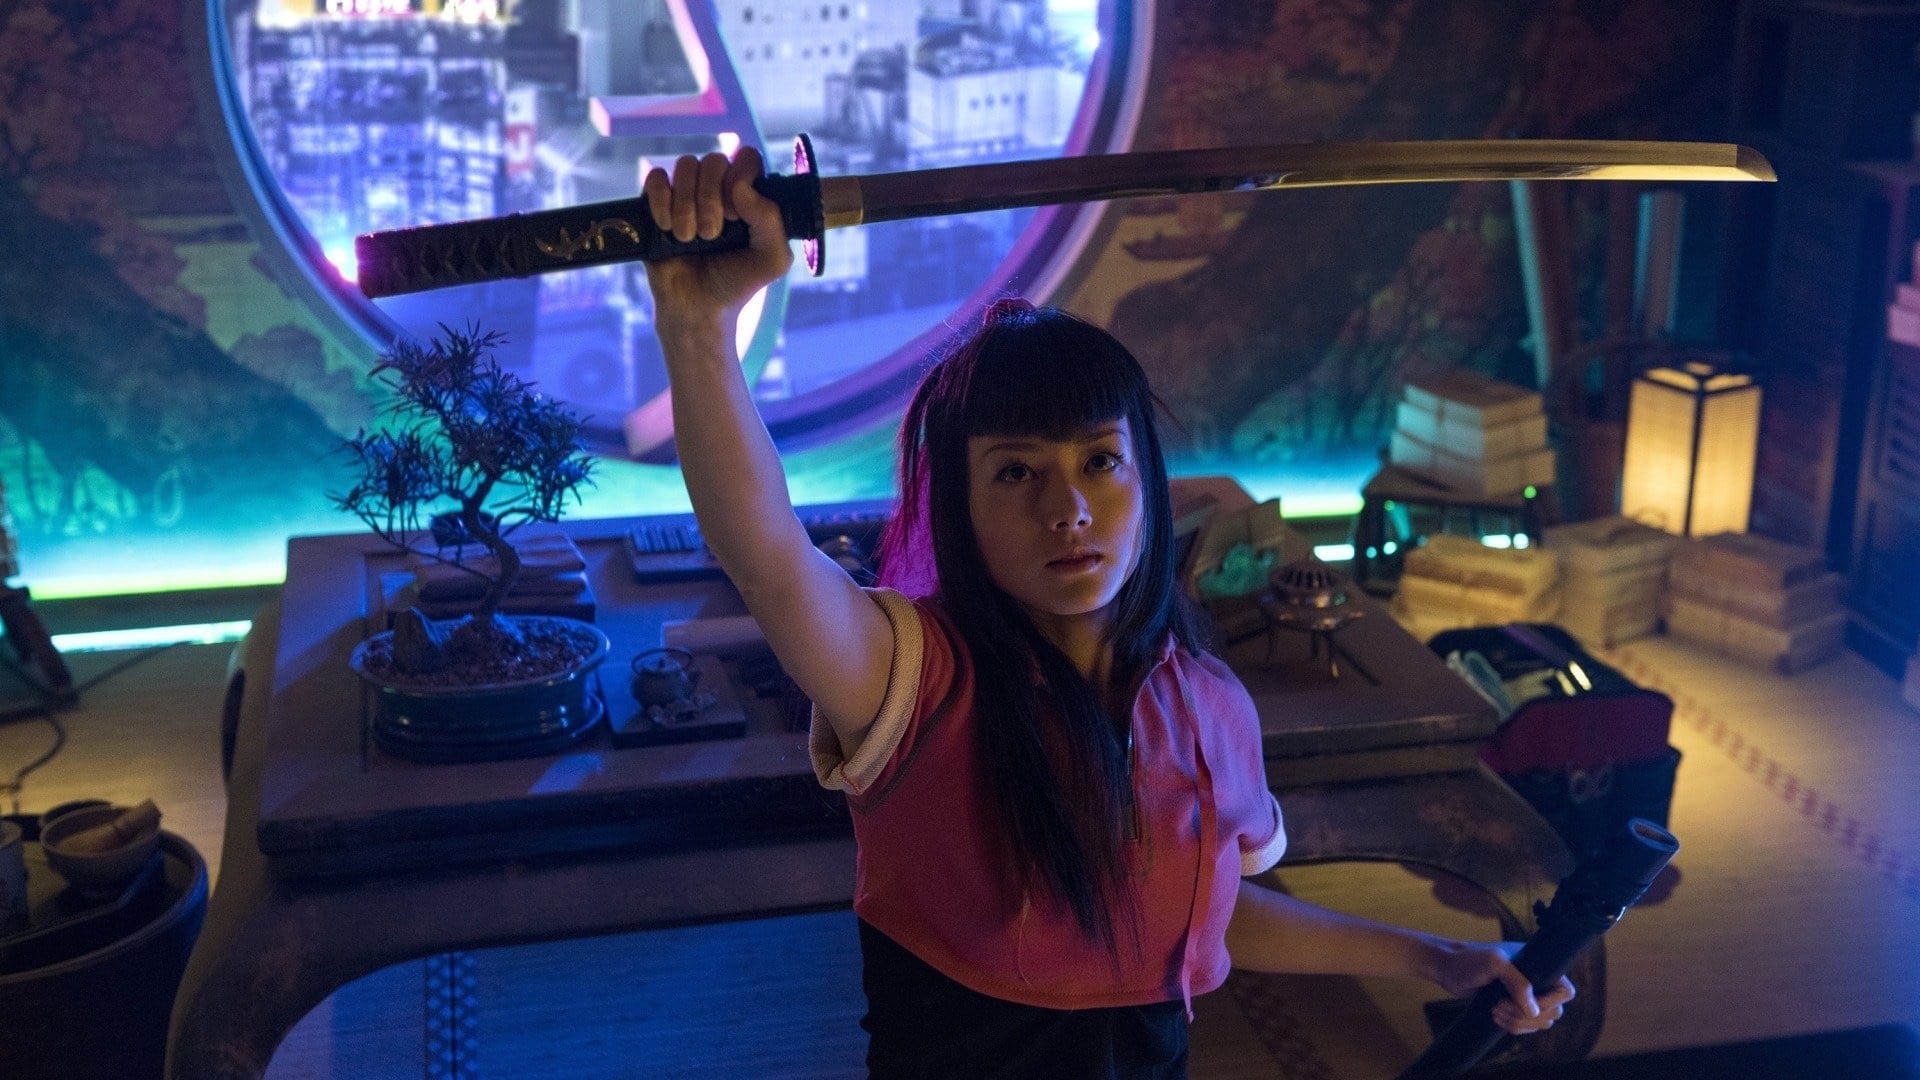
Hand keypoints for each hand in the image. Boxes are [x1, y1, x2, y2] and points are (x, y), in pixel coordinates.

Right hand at [639, 146, 793, 331]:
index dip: (741, 177)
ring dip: (687, 205)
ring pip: (685, 165)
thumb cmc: (737, 283)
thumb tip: (741, 187)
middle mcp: (718, 189)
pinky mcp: (657, 204)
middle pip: (714, 160)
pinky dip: (661, 201)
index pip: (747, 157)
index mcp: (748, 195)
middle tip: (711, 235)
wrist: (698, 308)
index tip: (738, 215)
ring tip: (688, 238)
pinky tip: (666, 228)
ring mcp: (686, 194)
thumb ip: (772, 221)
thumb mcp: (772, 260)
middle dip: (711, 198)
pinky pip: (656, 178)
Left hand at [1429, 940, 1575, 1036]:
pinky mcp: (1514, 1008)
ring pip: (1540, 1023)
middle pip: (1553, 1012)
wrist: (1449, 968)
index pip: (1565, 991)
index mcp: (1540, 966)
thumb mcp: (1495, 964)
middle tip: (1502, 1005)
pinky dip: (1514, 1027)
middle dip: (1529, 1015)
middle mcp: (1538, 982)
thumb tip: (1534, 1011)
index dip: (1550, 1003)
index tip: (1527, 1004)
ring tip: (1495, 1010)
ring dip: (1519, 1022)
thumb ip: (1518, 982)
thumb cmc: (1471, 960)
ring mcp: (1526, 996)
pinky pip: (1526, 1027)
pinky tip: (1495, 1016)